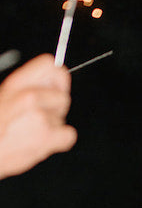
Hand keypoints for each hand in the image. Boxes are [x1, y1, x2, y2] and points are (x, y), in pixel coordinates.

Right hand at [0, 54, 75, 178]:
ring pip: (62, 117)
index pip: (50, 66)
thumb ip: (25, 88)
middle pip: (62, 95)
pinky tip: (42, 141)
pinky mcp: (47, 135)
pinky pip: (69, 134)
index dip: (57, 77)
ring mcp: (39, 116)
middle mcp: (29, 96)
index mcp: (16, 84)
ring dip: (52, 126)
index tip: (56, 86)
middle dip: (54, 107)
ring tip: (31, 132)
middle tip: (38, 117)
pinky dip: (59, 140)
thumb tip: (47, 84)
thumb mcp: (3, 97)